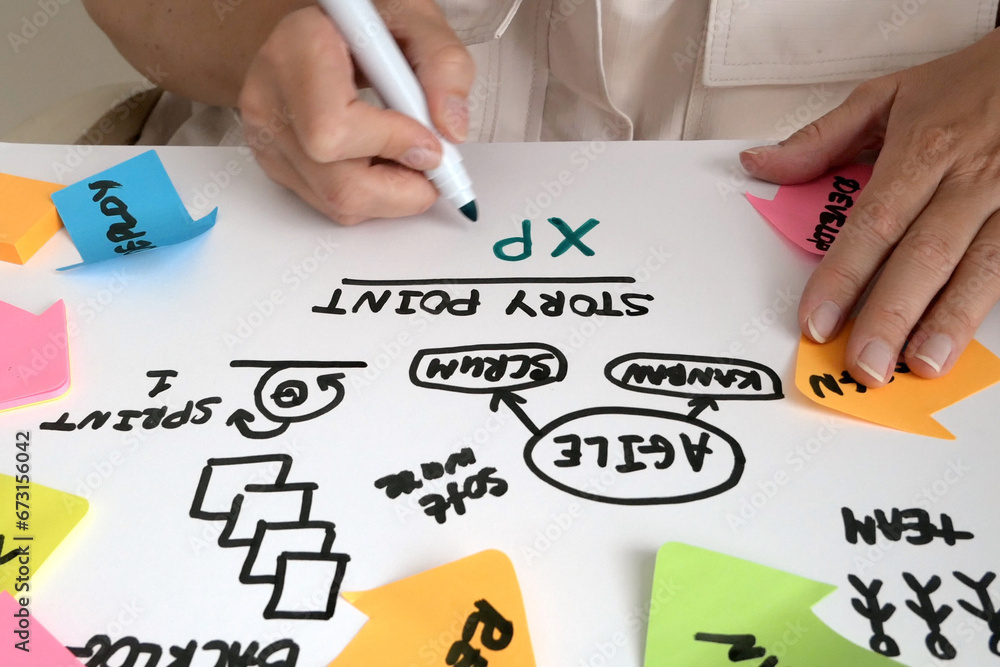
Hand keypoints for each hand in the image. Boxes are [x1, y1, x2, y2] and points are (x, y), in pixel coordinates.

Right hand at [238, 1, 473, 223]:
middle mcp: (270, 97)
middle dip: (400, 187)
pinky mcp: (275, 162)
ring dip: (389, 193)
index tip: (429, 140)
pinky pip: (330, 204)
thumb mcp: (415, 19)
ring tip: (407, 152)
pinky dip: (370, 193)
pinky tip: (380, 157)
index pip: (336, 129)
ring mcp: (267, 136)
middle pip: (337, 183)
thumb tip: (450, 129)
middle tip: (431, 163)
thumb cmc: (363, 19)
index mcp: (298, 49)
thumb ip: (444, 65)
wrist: (319, 28)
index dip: (392, 144)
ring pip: (337, 203)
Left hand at [741, 29, 999, 386]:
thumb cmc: (965, 86)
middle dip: (891, 314)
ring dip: (948, 322)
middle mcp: (969, 178)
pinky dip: (985, 306)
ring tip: (918, 367)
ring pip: (980, 267)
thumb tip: (759, 164)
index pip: (874, 223)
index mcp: (923, 149)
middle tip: (862, 364)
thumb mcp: (887, 96)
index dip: (843, 275)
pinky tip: (963, 342)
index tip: (816, 320)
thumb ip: (821, 139)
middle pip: (924, 254)